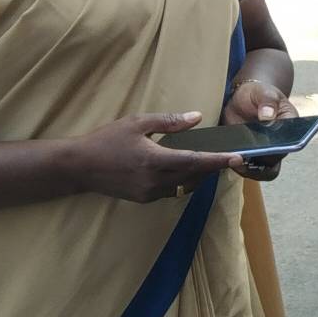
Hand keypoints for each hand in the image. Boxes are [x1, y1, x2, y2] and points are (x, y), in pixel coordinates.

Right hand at [70, 111, 230, 202]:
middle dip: (212, 167)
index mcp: (155, 161)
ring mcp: (149, 194)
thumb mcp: (137, 123)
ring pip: (184, 186)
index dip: (219, 161)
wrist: (79, 167)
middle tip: (228, 157)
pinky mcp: (144, 199)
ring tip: (210, 162)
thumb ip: (169, 121)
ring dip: (199, 175)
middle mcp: (155, 182)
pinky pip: (172, 191)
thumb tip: (196, 117)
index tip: (238, 158)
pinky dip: (183, 181)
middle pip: (194, 176)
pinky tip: (184, 169)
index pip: (195, 161)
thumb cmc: (107, 140)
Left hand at [222, 76, 298, 181]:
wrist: (242, 98)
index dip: (280, 149)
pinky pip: (247, 168)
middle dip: (261, 164)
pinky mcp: (249, 156)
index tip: (267, 148)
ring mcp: (264, 152)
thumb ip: (268, 101)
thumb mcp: (263, 92)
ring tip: (234, 161)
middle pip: (275, 162)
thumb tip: (268, 116)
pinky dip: (238, 166)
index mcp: (291, 127)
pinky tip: (227, 159)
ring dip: (249, 170)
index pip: (291, 143)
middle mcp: (281, 144)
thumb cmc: (258, 94)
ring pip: (262, 171)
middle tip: (245, 159)